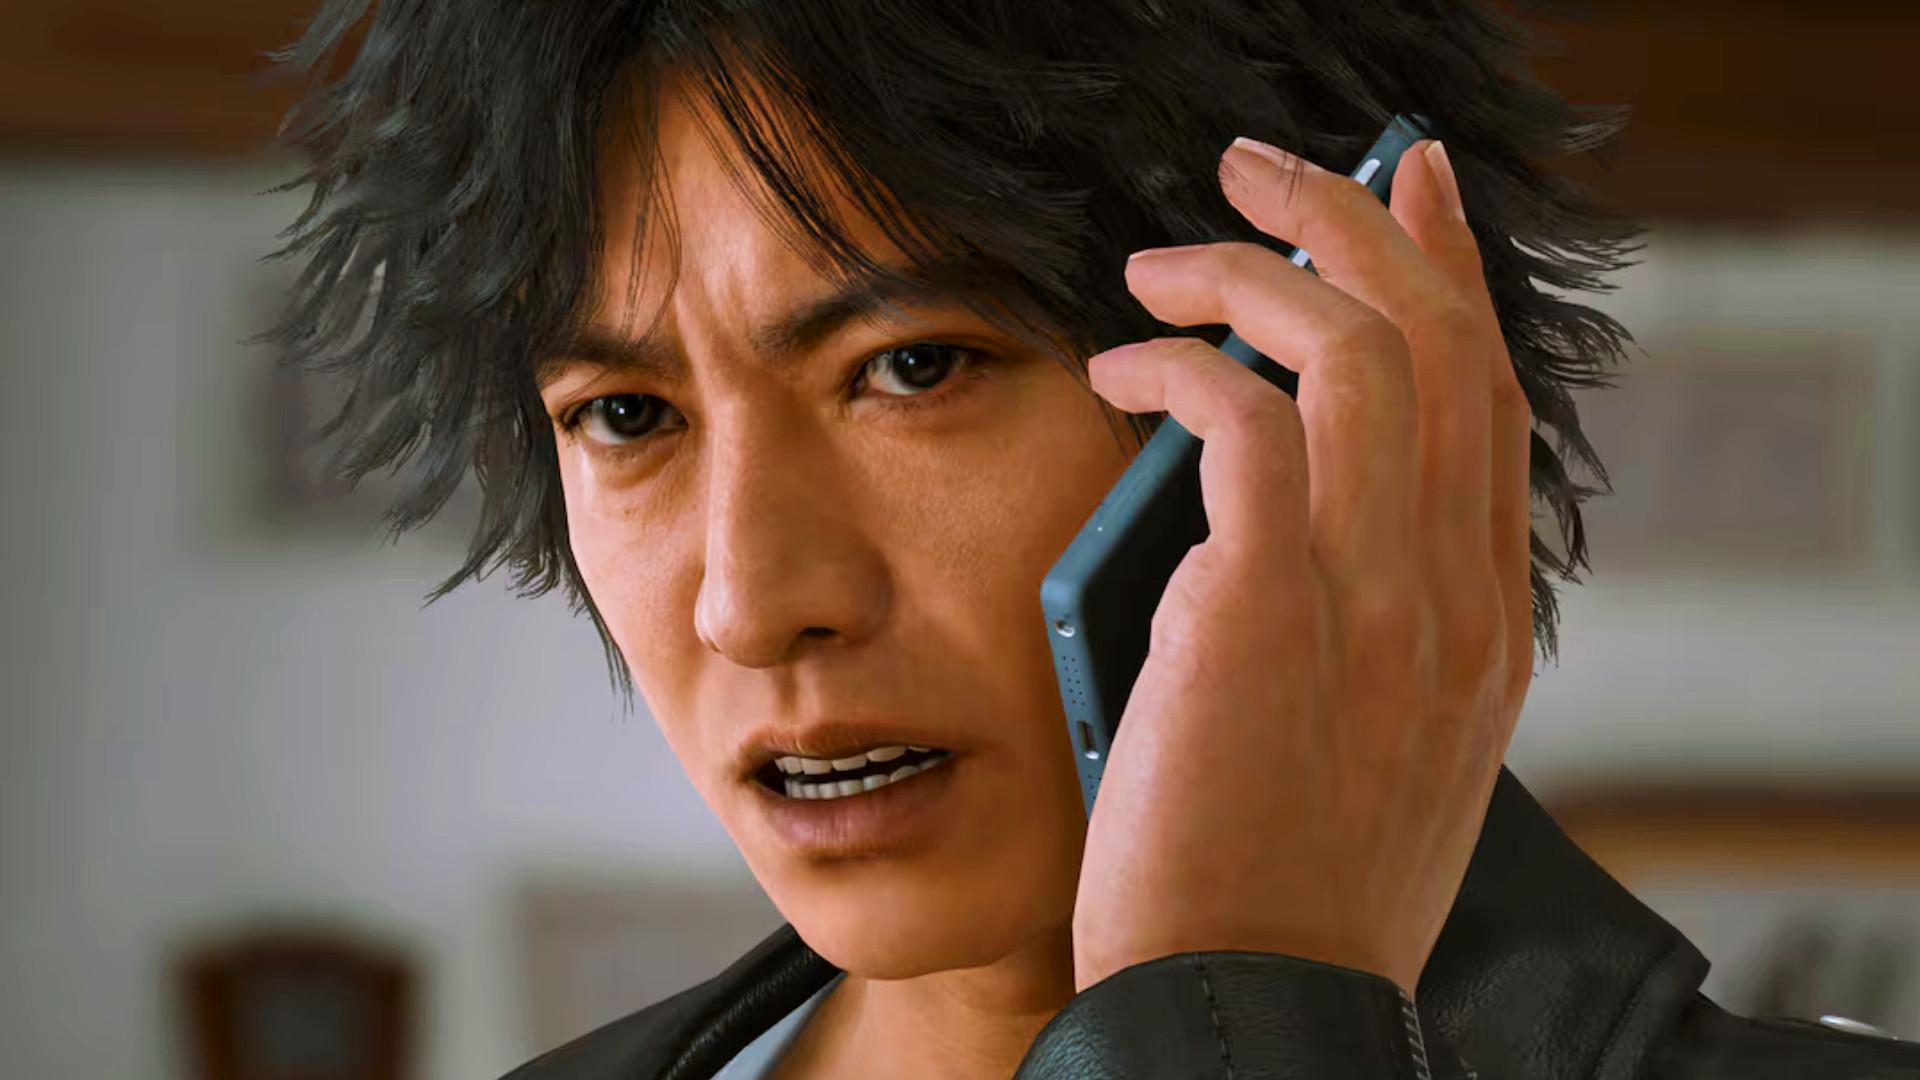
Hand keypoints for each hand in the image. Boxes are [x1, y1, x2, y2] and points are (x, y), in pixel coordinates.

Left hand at [1069, 137, 1532, 997]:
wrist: (1251, 1005)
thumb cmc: (1283, 887)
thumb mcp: (1373, 747)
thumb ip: (1366, 621)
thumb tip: (1279, 509)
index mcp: (1482, 625)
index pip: (1489, 401)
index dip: (1451, 278)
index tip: (1407, 194)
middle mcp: (1450, 595)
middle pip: (1437, 341)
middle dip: (1355, 219)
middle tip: (1267, 166)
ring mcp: (1371, 599)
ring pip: (1351, 349)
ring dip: (1251, 269)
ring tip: (1160, 262)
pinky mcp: (1262, 612)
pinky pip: (1240, 422)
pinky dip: (1180, 365)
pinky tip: (1121, 369)